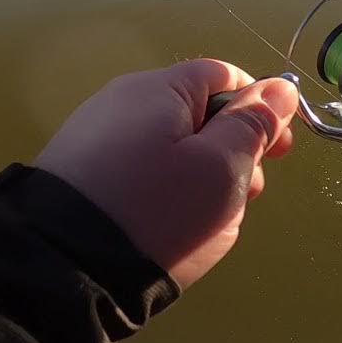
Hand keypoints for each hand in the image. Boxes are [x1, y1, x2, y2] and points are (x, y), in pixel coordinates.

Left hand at [33, 59, 297, 287]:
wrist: (61, 267)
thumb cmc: (157, 210)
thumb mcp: (222, 168)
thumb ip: (253, 125)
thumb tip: (280, 87)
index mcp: (159, 88)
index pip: (224, 76)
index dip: (260, 107)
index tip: (279, 151)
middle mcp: (122, 101)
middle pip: (197, 113)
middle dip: (231, 152)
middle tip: (243, 197)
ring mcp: (95, 138)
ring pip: (170, 149)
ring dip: (199, 180)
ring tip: (202, 223)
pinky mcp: (78, 175)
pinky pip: (139, 174)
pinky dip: (163, 195)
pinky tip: (164, 229)